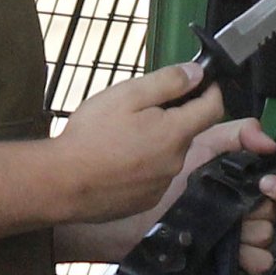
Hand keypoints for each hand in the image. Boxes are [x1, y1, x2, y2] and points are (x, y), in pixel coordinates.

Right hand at [53, 63, 223, 223]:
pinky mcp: (146, 200)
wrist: (61, 183)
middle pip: (187, 131)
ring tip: (121, 136)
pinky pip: (153, 176)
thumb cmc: (91, 136)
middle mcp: (176, 162)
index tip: (202, 82)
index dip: (211, 91)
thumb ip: (167, 82)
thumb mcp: (127, 95)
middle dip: (172, 117)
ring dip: (156, 142)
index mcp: (176, 133)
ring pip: (169, 154)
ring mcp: (161, 185)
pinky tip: (117, 160)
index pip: (214, 109)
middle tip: (139, 109)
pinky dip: (143, 165)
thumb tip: (197, 73)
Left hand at [178, 119, 275, 274]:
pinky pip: (260, 263)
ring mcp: (239, 237)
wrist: (134, 213)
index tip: (268, 184)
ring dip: (252, 234)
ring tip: (227, 232)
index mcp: (246, 183)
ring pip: (268, 237)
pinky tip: (235, 253)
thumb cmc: (166, 178)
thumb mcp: (200, 145)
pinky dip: (251, 259)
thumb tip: (271, 143)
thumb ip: (237, 133)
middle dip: (263, 211)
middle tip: (242, 211)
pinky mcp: (229, 261)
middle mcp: (248, 209)